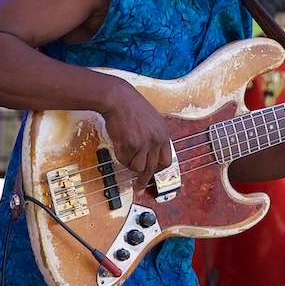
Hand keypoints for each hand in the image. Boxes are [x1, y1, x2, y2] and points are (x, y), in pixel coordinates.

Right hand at [101, 80, 173, 195]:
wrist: (118, 98)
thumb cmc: (131, 106)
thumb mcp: (150, 120)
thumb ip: (153, 136)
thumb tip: (149, 155)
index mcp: (164, 134)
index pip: (166, 160)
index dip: (157, 170)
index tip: (152, 175)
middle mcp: (157, 140)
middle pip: (153, 169)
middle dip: (144, 179)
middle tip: (137, 187)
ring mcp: (145, 144)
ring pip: (138, 168)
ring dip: (129, 164)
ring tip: (123, 152)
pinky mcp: (131, 145)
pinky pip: (125, 160)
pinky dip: (120, 156)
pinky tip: (118, 144)